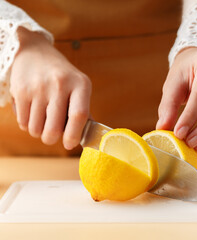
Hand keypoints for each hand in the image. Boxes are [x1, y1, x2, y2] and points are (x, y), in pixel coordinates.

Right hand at [10, 27, 91, 149]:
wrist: (34, 52)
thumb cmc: (61, 76)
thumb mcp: (78, 86)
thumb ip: (83, 110)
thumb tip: (89, 137)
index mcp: (81, 84)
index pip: (79, 115)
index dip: (74, 135)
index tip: (70, 144)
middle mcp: (60, 84)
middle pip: (54, 128)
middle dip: (51, 139)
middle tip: (52, 135)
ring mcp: (39, 87)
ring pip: (36, 129)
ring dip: (38, 132)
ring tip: (43, 120)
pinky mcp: (21, 91)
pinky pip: (23, 123)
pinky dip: (27, 125)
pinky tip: (32, 113)